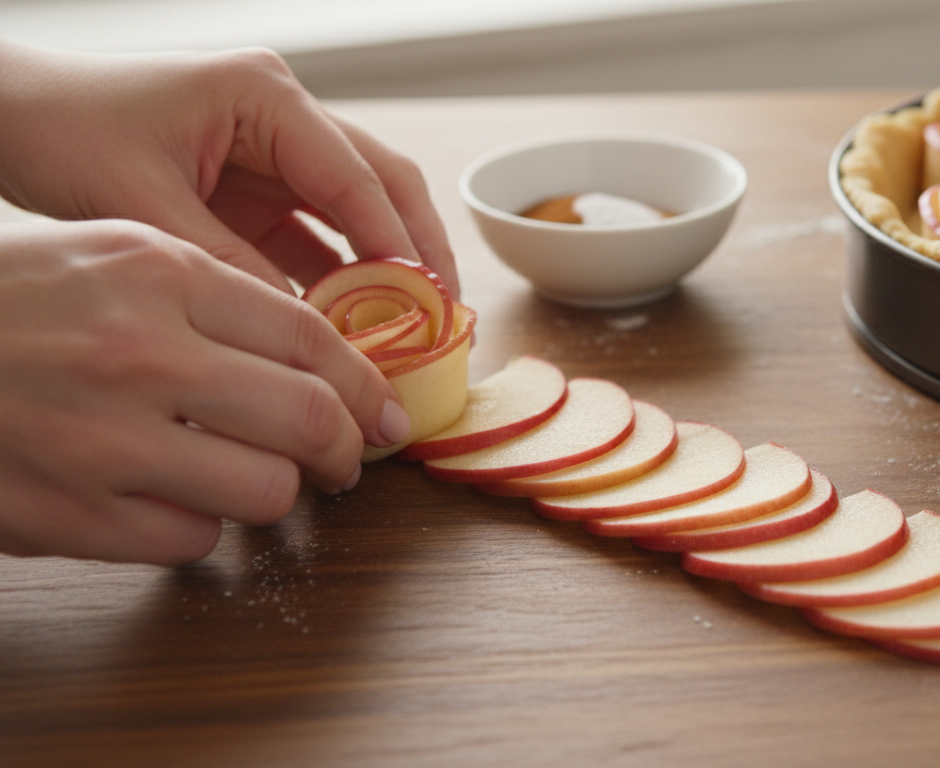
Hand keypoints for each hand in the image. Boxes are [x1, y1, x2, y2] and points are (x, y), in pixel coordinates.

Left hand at [0, 41, 458, 298]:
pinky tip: (355, 326)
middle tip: (447, 316)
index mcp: (264, 97)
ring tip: (416, 329)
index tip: (429, 304)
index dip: (399, 243)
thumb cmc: (62, 132)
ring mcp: (274, 152)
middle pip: (383, 183)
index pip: (356, 175)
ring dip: (386, 268)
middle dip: (419, 250)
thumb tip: (305, 332)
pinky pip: (316, 237)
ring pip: (359, 212)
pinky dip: (339, 279)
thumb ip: (229, 266)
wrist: (6, 117)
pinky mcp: (256, 189)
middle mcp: (283, 116)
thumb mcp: (144, 206)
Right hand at [0, 219, 410, 564]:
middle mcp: (136, 353)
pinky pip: (189, 539)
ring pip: (263, 491)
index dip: (368, 386)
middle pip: (308, 420)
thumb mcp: (109, 252)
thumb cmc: (11, 296)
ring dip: (275, 492)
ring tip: (256, 478)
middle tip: (350, 462)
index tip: (387, 413)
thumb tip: (325, 359)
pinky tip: (170, 499)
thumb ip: (214, 293)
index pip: (313, 337)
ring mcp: (99, 439)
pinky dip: (197, 526)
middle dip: (349, 451)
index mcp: (157, 272)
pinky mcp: (65, 513)